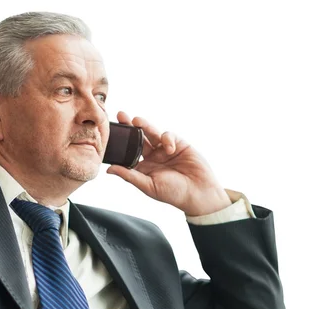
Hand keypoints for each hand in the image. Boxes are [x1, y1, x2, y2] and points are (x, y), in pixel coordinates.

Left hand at [106, 112, 231, 215]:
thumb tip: (109, 170)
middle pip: (138, 138)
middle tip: (120, 115)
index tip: (110, 133)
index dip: (120, 142)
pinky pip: (168, 136)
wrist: (199, 193)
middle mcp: (152, 157)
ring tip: (136, 120)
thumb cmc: (173, 193)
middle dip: (129, 126)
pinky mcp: (178, 144)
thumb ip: (129, 176)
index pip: (128, 152)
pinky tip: (169, 148)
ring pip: (152, 133)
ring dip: (144, 125)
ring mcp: (164, 149)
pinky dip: (167, 138)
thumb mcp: (148, 185)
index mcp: (143, 167)